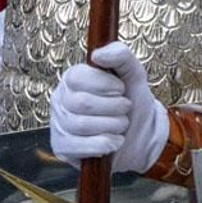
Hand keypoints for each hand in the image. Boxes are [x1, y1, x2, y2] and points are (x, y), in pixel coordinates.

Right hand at [49, 41, 167, 172]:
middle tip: (125, 109)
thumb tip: (97, 55)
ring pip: (82, 125)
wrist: (142, 137)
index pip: (78, 77)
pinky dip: (103, 144)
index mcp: (72, 79)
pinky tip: (114, 141)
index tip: (121, 89)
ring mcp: (59, 124)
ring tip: (121, 125)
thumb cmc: (133, 103)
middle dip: (113, 108)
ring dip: (112, 127)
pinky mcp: (62, 147)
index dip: (104, 84)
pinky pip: (79, 147)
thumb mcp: (133, 74)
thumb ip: (120, 55)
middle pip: (82, 103)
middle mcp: (61, 100)